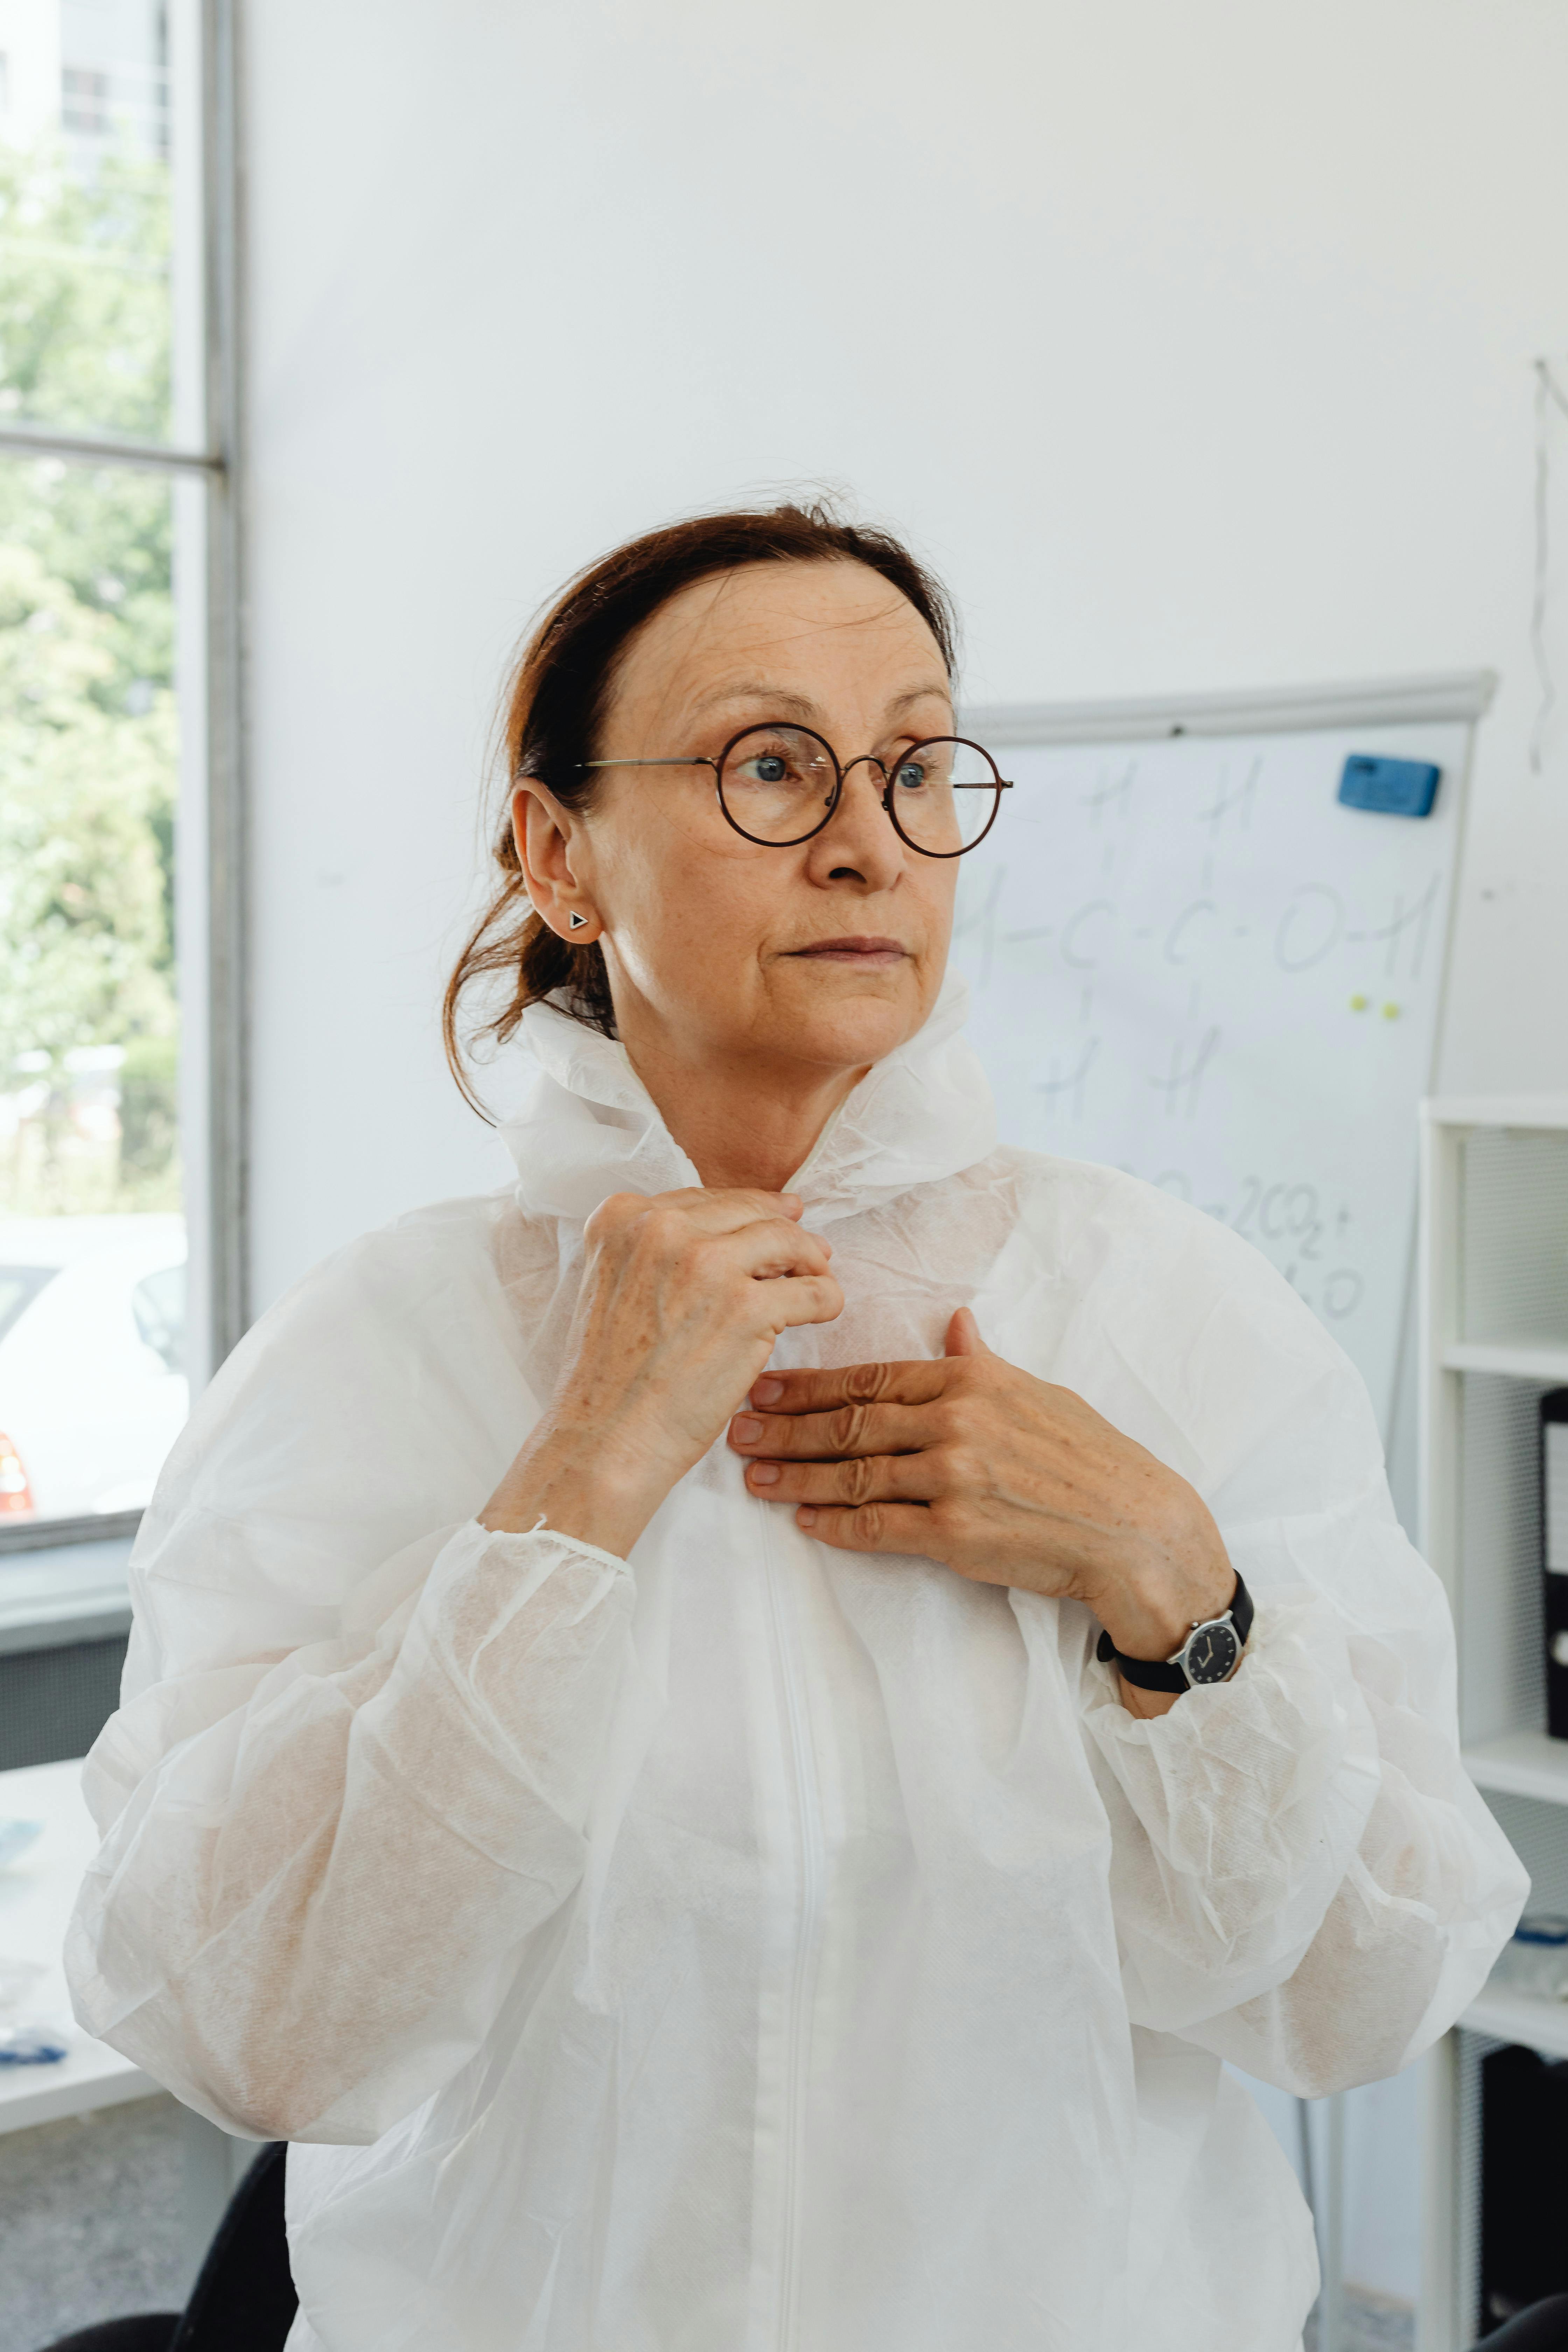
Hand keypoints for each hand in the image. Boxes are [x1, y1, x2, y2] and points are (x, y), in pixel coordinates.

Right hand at [482, 1189, 842, 1555]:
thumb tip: (743, 1231)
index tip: (777, 1220)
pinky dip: (827, 1300)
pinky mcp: (746, 1308)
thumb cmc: (612, 1376)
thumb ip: (661, 1251)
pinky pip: (815, 1289)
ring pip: (788, 1240)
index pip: (706, 1199)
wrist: (604, 1438)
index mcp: (622, 1218)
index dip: (748, 1213)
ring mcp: (706, 1264)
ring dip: (811, 1262)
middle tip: (812, 1253)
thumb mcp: (614, 1283)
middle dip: (786, 1232)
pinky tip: (823, 1313)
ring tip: (816, 1283)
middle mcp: (661, 1229)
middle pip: (750, 1212)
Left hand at [726, 1307, 1233, 1715]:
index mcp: (970, 1382)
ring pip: (853, 1475)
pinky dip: (835, 1526)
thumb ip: (983, 1362)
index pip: (870, 1377)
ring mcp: (953, 1480)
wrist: (1132, 1527)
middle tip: (736, 1430)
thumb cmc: (1089, 1457)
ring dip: (796, 1478)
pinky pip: (878, 1528)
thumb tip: (955, 1322)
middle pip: (849, 1423)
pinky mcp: (956, 1535)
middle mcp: (955, 1424)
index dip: (808, 1384)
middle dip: (784, 1428)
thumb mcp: (1038, 1392)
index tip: (763, 1386)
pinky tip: (805, 1523)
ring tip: (754, 1478)